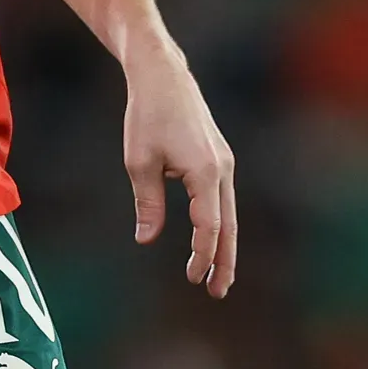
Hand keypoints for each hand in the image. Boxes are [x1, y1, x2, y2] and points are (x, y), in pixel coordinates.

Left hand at [123, 48, 236, 296]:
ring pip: (228, 214)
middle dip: (224, 261)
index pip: (209, 225)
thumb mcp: (139, 162)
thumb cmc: (147, 116)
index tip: (193, 279)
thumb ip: (148, 203)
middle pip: (228, 225)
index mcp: (204, 171)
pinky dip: (220, 224)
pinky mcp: (217, 158)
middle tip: (217, 292)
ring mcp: (223, 163)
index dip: (202, 254)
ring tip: (219, 276)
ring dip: (224, 246)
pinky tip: (212, 240)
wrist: (163, 76)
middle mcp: (221, 169)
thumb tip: (147, 238)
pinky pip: (222, 199)